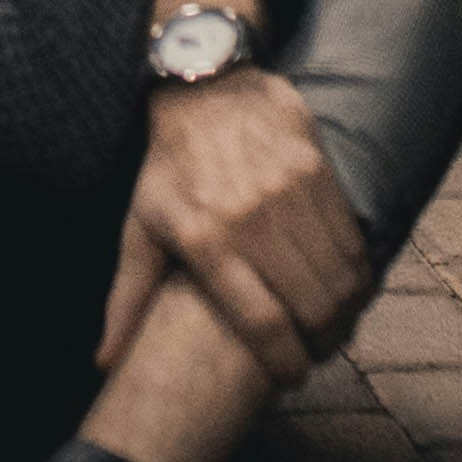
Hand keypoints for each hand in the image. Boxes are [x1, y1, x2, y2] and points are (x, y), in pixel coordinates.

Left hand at [100, 63, 371, 387]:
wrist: (204, 84)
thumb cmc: (167, 166)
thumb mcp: (138, 227)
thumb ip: (127, 299)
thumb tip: (104, 363)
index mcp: (205, 241)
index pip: (263, 323)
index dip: (285, 363)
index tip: (292, 377)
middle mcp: (251, 219)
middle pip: (313, 308)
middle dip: (322, 344)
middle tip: (316, 353)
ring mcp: (288, 192)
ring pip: (340, 277)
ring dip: (345, 313)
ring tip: (334, 326)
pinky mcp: (316, 169)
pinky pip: (351, 238)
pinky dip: (357, 272)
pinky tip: (347, 285)